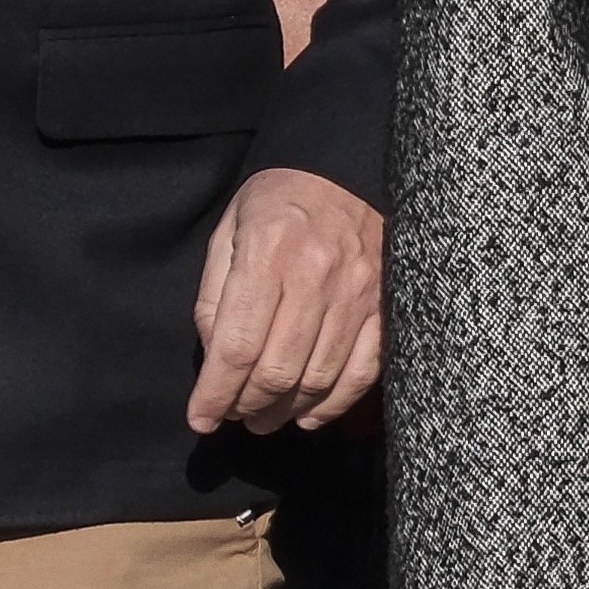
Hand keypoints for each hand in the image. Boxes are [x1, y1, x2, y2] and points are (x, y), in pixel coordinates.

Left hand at [190, 167, 388, 433]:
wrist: (346, 169)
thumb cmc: (278, 202)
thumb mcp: (228, 232)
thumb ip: (215, 296)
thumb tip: (216, 359)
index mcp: (268, 252)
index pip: (236, 345)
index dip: (216, 392)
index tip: (201, 418)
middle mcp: (316, 275)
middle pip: (277, 370)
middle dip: (248, 406)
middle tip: (235, 418)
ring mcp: (358, 293)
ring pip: (318, 378)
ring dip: (286, 411)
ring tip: (264, 418)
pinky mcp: (386, 306)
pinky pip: (363, 371)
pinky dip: (334, 404)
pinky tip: (309, 415)